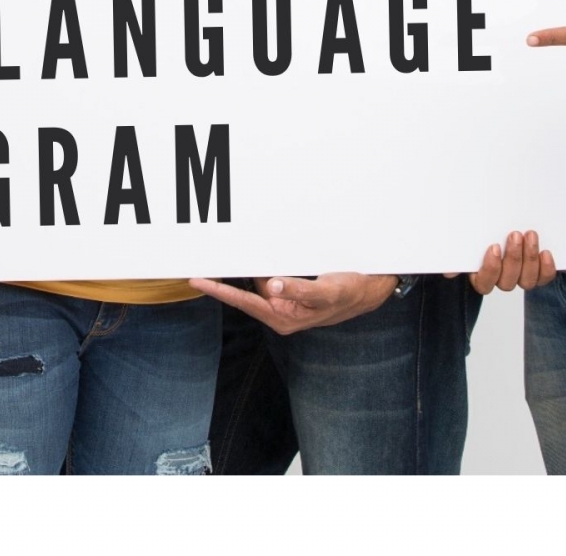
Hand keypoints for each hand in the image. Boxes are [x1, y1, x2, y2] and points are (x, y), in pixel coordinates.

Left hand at [188, 273, 396, 334]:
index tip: (196, 280)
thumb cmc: (350, 292)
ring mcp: (283, 300)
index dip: (219, 290)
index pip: (244, 301)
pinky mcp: (288, 289)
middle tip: (203, 258)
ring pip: (256, 279)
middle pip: (244, 289)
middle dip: (226, 275)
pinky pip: (267, 274)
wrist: (369, 290)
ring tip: (231, 249)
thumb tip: (272, 285)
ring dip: (246, 266)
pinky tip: (255, 254)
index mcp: (284, 316)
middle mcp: (279, 310)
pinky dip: (260, 265)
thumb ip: (300, 291)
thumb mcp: (328, 291)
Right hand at [460, 230, 556, 293]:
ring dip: (529, 258)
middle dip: (513, 258)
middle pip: (507, 282)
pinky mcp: (538, 272)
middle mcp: (501, 279)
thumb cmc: (481, 229)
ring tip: (530, 235)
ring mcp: (520, 277)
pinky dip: (546, 268)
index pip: (484, 283)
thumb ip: (457, 252)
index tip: (494, 247)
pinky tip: (545, 252)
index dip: (491, 268)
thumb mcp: (466, 237)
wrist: (508, 222)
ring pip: (526, 281)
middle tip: (515, 235)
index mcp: (480, 273)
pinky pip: (544, 279)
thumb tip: (448, 272)